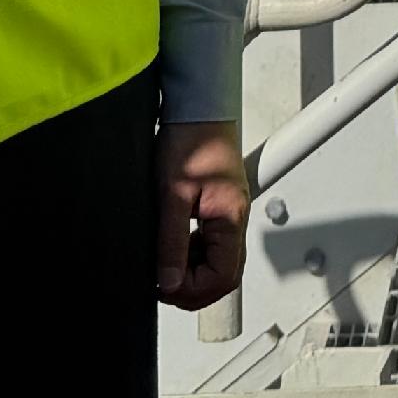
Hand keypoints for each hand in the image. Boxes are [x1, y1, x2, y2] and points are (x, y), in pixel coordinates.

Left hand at [157, 122, 246, 307]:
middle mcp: (235, 219)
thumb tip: (168, 281)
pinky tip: (173, 245)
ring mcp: (229, 214)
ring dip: (192, 272)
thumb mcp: (172, 194)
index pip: (223, 276)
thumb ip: (171, 242)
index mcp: (230, 217)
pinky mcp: (218, 207)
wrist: (197, 106)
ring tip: (164, 263)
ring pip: (218, 263)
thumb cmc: (190, 138)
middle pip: (224, 275)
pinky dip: (192, 255)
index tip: (164, 286)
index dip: (193, 290)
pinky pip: (211, 246)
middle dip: (194, 288)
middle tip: (162, 283)